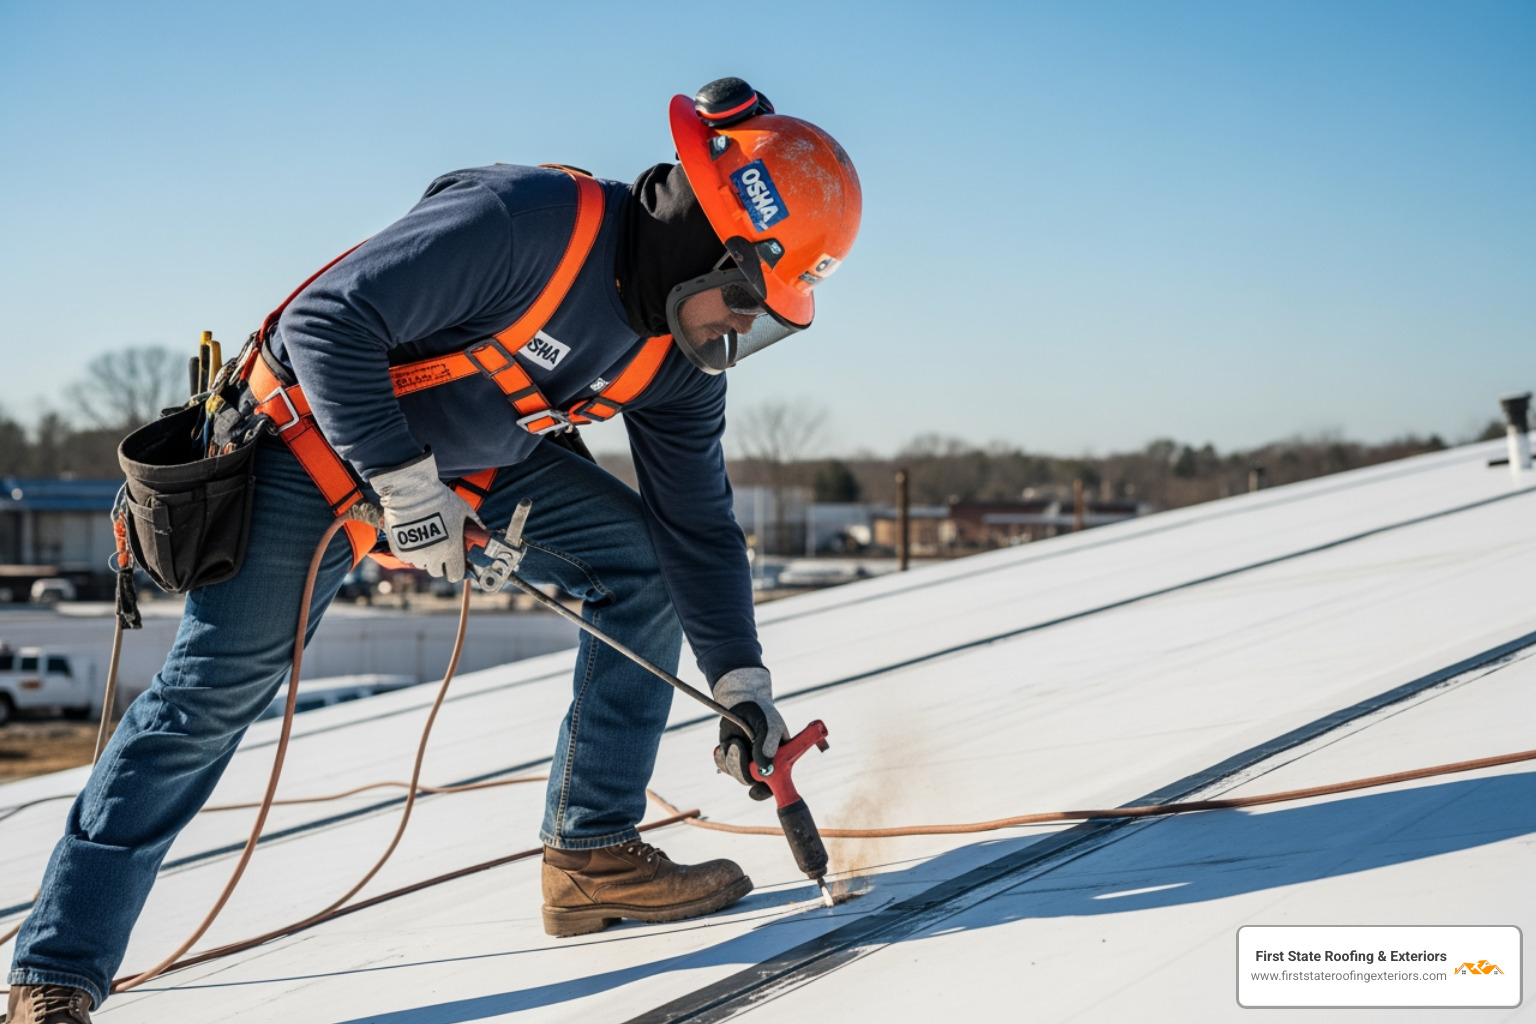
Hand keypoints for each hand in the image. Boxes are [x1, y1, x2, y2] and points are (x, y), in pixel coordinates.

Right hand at [369, 451, 480, 581]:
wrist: (412, 491)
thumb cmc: (441, 499)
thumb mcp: (464, 510)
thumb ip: (475, 525)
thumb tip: (485, 532)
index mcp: (452, 549)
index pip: (455, 575)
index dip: (456, 570)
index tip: (456, 563)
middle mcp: (433, 556)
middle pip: (438, 572)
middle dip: (441, 563)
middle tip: (441, 549)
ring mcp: (416, 554)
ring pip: (422, 565)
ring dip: (426, 557)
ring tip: (427, 539)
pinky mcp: (400, 549)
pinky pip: (408, 558)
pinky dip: (411, 551)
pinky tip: (414, 536)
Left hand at [712, 666, 787, 800]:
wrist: (744, 702)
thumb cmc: (762, 712)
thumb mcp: (769, 725)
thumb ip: (767, 745)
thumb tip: (765, 769)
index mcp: (780, 760)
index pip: (777, 782)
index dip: (768, 791)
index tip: (755, 792)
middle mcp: (763, 765)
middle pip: (753, 781)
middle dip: (743, 768)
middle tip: (737, 746)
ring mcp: (747, 763)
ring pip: (738, 774)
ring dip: (733, 759)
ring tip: (734, 740)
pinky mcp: (732, 758)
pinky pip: (725, 766)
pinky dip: (724, 756)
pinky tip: (727, 743)